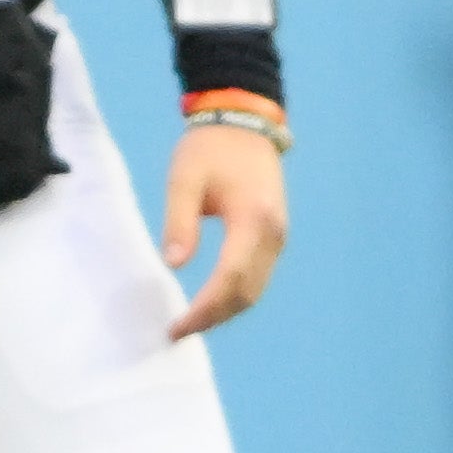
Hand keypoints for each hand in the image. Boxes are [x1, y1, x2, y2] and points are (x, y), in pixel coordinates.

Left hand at [157, 113, 287, 340]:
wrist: (243, 122)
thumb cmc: (209, 148)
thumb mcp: (184, 179)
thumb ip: (179, 221)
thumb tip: (173, 264)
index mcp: (252, 219)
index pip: (229, 278)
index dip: (204, 309)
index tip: (177, 326)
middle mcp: (273, 234)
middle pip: (247, 292)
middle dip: (214, 317)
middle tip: (179, 330)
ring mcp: (278, 236)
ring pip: (255, 289)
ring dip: (225, 310)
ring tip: (192, 321)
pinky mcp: (274, 235)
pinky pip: (258, 276)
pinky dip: (235, 295)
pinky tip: (211, 301)